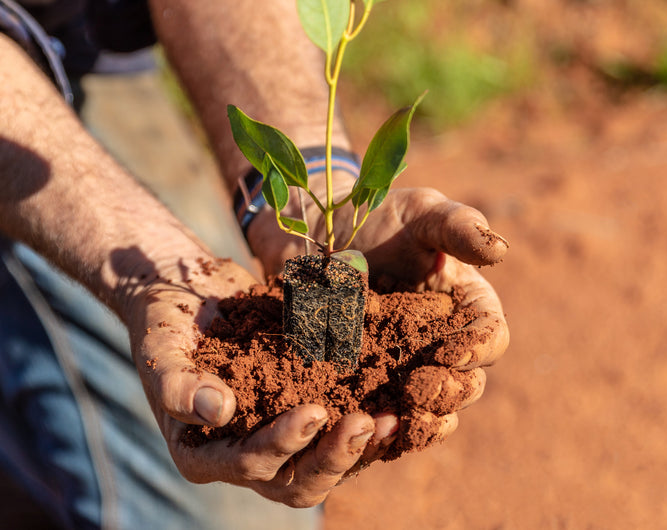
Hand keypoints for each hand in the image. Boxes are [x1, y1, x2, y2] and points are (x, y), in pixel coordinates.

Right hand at [123, 253, 396, 506]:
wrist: (185, 293)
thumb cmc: (163, 325)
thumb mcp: (161, 352)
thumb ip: (180, 386)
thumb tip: (217, 410)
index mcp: (206, 452)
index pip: (251, 464)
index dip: (284, 444)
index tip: (314, 411)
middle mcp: (245, 451)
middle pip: (298, 480)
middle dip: (335, 457)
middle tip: (366, 422)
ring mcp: (276, 429)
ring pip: (325, 459)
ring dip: (361, 446)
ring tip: (393, 419)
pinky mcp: (299, 403)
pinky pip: (336, 422)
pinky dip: (366, 417)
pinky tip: (397, 399)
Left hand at [349, 187, 509, 446]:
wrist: (319, 231)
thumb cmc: (378, 216)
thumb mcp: (420, 211)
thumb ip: (457, 225)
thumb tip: (499, 251)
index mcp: (467, 305)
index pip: (492, 336)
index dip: (478, 348)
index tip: (449, 350)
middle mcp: (444, 342)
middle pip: (468, 383)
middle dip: (451, 392)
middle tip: (421, 389)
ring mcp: (408, 366)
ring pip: (433, 409)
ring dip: (424, 420)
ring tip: (400, 418)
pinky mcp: (372, 381)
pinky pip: (389, 415)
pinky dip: (386, 428)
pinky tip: (371, 428)